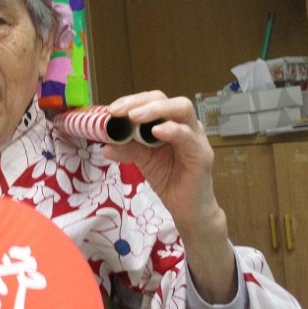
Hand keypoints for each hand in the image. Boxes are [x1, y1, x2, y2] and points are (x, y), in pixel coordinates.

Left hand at [101, 91, 214, 230]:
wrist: (187, 208)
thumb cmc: (168, 178)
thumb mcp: (142, 159)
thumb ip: (127, 149)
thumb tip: (105, 145)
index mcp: (170, 122)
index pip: (153, 101)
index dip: (132, 101)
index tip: (112, 109)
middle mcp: (186, 124)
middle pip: (168, 100)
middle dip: (141, 102)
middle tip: (118, 111)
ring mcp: (196, 138)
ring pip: (182, 110)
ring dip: (155, 110)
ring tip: (133, 117)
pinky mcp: (201, 155)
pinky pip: (188, 137)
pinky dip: (172, 130)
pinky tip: (156, 131)